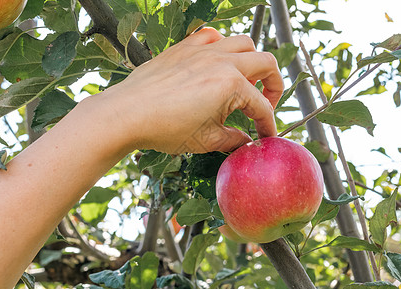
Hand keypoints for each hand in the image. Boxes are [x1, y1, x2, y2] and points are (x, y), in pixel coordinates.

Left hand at [106, 27, 283, 153]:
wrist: (126, 114)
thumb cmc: (164, 127)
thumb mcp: (206, 140)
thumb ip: (233, 139)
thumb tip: (244, 141)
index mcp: (230, 84)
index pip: (261, 106)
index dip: (267, 124)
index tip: (264, 135)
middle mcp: (221, 61)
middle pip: (266, 63)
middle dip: (274, 85)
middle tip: (265, 104)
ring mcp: (202, 50)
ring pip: (243, 43)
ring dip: (252, 61)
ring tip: (245, 81)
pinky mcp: (184, 47)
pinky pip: (211, 35)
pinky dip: (222, 45)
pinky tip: (218, 61)